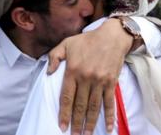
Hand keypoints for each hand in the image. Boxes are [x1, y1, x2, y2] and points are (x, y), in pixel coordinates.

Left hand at [48, 18, 131, 133]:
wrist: (112, 36)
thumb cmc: (88, 40)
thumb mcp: (67, 43)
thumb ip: (54, 56)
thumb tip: (48, 73)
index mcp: (73, 70)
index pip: (66, 97)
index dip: (64, 113)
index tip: (62, 126)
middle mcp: (86, 78)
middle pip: (80, 105)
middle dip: (76, 122)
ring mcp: (100, 81)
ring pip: (94, 107)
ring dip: (91, 123)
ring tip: (87, 134)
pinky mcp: (111, 82)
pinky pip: (109, 102)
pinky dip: (109, 116)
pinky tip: (109, 127)